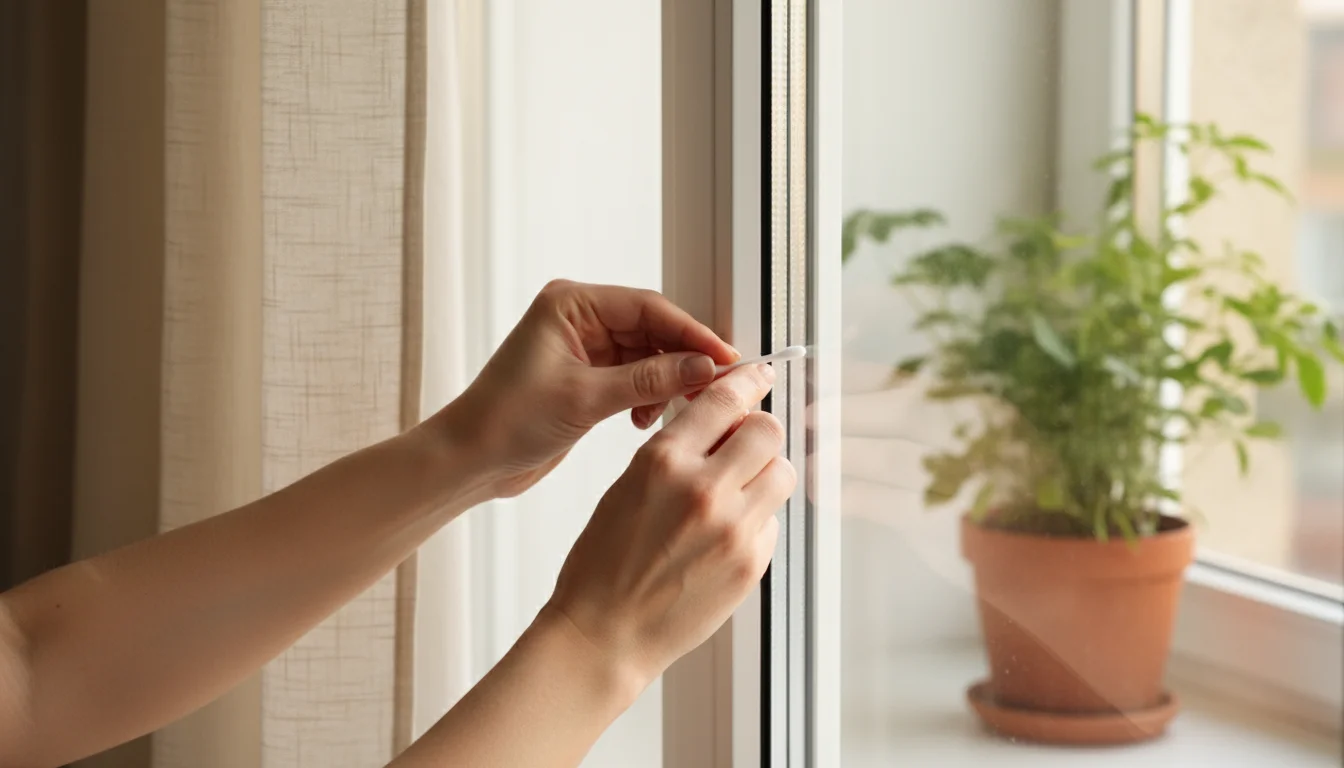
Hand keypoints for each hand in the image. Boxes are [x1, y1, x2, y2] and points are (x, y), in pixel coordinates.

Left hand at [442, 280, 738, 497]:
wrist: (470, 459)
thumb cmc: (505, 421)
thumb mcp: (585, 399)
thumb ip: (649, 380)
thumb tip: (701, 368)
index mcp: (571, 304)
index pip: (649, 307)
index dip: (691, 333)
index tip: (724, 357)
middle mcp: (578, 319)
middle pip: (653, 328)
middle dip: (683, 358)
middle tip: (714, 386)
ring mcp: (583, 348)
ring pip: (648, 354)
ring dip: (666, 381)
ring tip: (677, 408)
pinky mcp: (587, 377)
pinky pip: (635, 377)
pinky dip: (648, 396)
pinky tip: (646, 419)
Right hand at [544, 364, 793, 687]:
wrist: (606, 633)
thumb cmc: (605, 562)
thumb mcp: (628, 486)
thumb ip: (678, 452)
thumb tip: (724, 424)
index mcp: (664, 462)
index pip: (725, 400)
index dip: (747, 382)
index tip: (758, 377)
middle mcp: (703, 490)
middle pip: (769, 431)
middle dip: (758, 434)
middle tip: (742, 448)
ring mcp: (733, 529)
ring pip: (782, 474)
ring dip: (764, 476)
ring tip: (734, 495)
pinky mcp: (751, 564)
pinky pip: (772, 522)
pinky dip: (756, 522)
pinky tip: (722, 538)